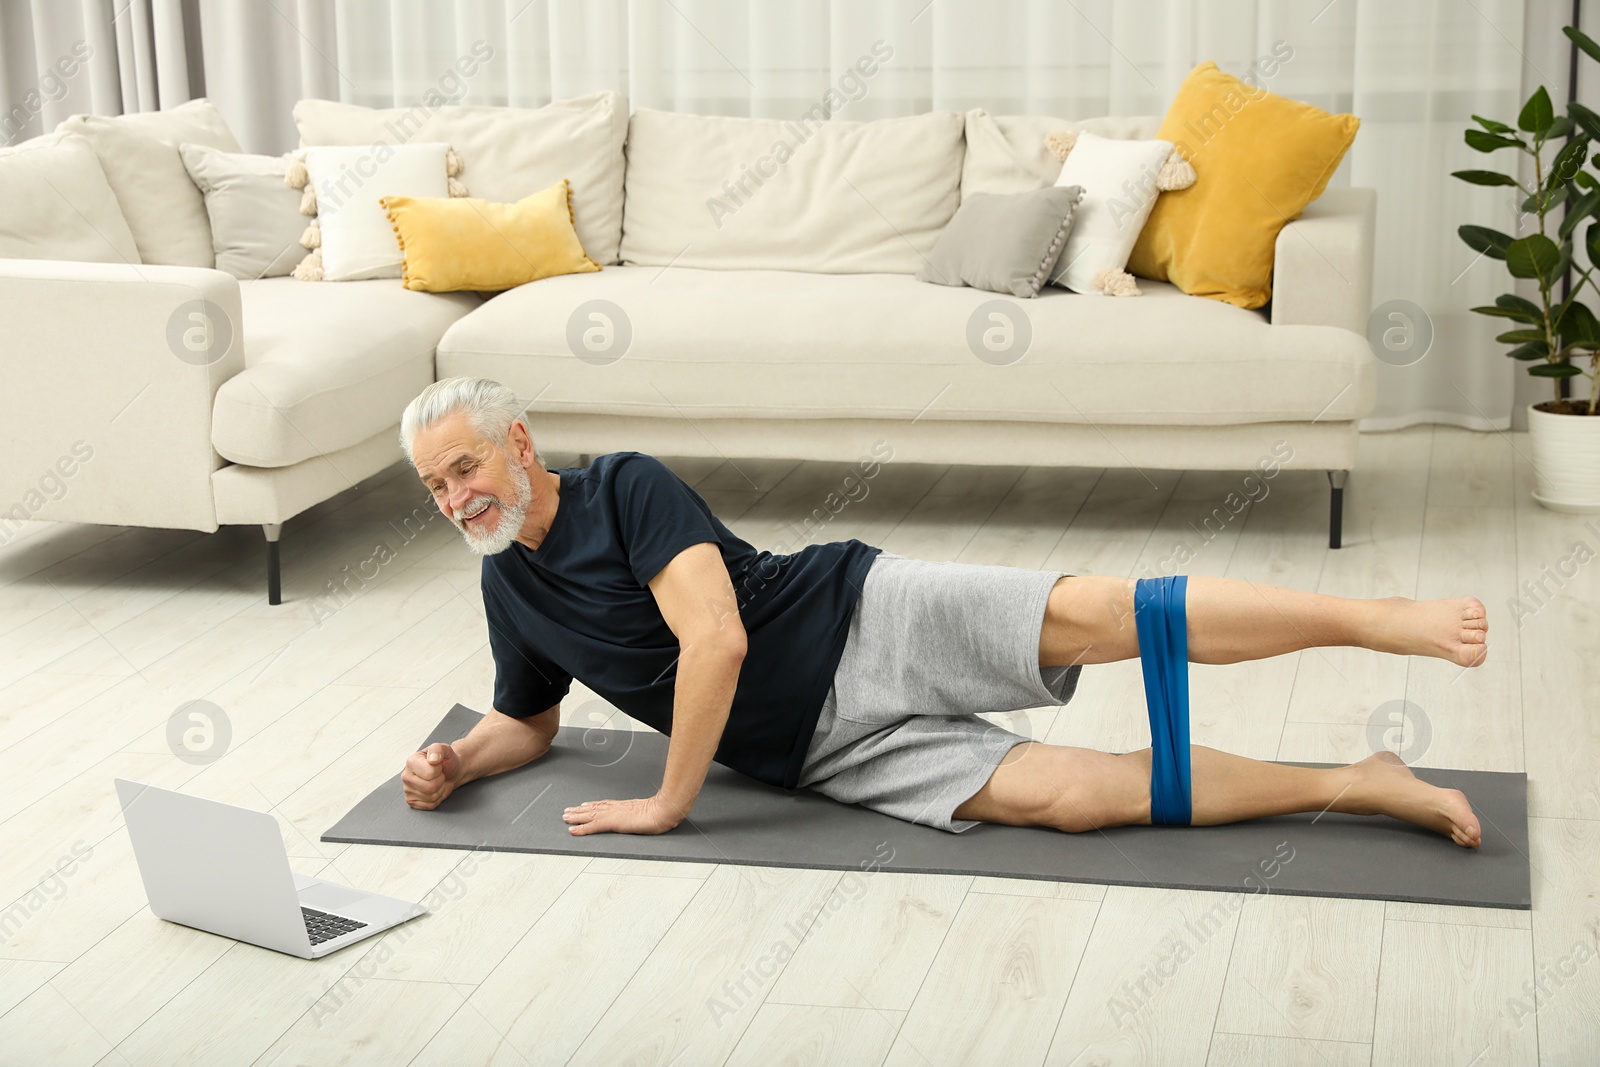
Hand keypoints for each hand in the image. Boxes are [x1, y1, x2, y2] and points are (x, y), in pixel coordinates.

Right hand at [403, 743, 462, 809]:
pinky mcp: (412, 801)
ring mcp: (407, 790)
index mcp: (411, 762)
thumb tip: (433, 759)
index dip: (438, 770)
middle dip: (440, 781)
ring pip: (431, 797)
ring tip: (437, 781)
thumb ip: (438, 749)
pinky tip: (434, 790)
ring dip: (440, 790)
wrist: (450, 771)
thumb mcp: (445, 749)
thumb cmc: (445, 761)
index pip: (430, 773)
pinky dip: (437, 799)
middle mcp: (406, 776)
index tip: (437, 766)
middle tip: (439, 775)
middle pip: (430, 787)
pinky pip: (430, 805)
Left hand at [562, 794, 684, 835]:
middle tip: (567, 812)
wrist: (664, 810)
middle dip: (579, 811)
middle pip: (593, 808)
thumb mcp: (651, 811)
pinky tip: (573, 830)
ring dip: (576, 817)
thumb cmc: (662, 811)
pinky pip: (593, 826)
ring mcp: (614, 814)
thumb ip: (644, 812)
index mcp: (625, 806)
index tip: (583, 805)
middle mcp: (616, 808)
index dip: (592, 805)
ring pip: (589, 815)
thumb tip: (647, 815)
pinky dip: (582, 829)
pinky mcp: (613, 822)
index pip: (604, 804)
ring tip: (565, 818)